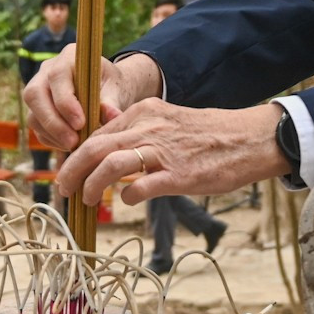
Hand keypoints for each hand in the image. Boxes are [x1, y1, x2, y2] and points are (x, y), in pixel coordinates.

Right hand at [23, 44, 159, 151]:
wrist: (108, 89)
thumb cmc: (112, 85)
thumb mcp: (116, 88)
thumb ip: (112, 101)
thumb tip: (113, 116)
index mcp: (68, 57)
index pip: (57, 77)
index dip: (65, 102)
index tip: (80, 123)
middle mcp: (47, 70)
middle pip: (35, 95)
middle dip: (53, 122)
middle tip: (73, 142)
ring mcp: (39, 89)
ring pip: (32, 114)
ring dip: (52, 133)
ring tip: (74, 146)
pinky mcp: (37, 109)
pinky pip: (36, 127)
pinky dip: (51, 139)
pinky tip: (68, 146)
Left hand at [56, 99, 289, 206]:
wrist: (250, 139)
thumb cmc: (210, 135)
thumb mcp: (169, 121)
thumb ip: (141, 133)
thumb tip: (111, 154)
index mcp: (145, 112)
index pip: (97, 132)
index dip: (76, 154)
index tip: (69, 171)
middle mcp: (149, 128)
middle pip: (94, 147)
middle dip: (71, 170)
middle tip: (63, 188)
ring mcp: (164, 152)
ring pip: (110, 166)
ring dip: (92, 186)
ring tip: (88, 200)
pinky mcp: (178, 175)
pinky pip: (140, 187)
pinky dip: (127, 196)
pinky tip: (128, 200)